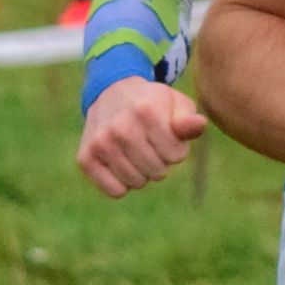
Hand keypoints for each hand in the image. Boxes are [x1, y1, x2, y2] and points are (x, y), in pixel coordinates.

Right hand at [76, 77, 207, 196]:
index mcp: (146, 111)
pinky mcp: (85, 158)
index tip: (168, 137)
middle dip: (161, 162)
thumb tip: (199, 125)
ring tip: (137, 152)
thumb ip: (188, 119)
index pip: (176, 156)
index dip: (176, 150)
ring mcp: (100, 143)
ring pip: (136, 183)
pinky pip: (115, 191)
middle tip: (151, 145)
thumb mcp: (175, 103)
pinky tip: (122, 164)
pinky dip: (123, 184)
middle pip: (157, 172)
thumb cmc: (152, 103)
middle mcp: (120, 127)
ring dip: (142, 173)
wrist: (111, 93)